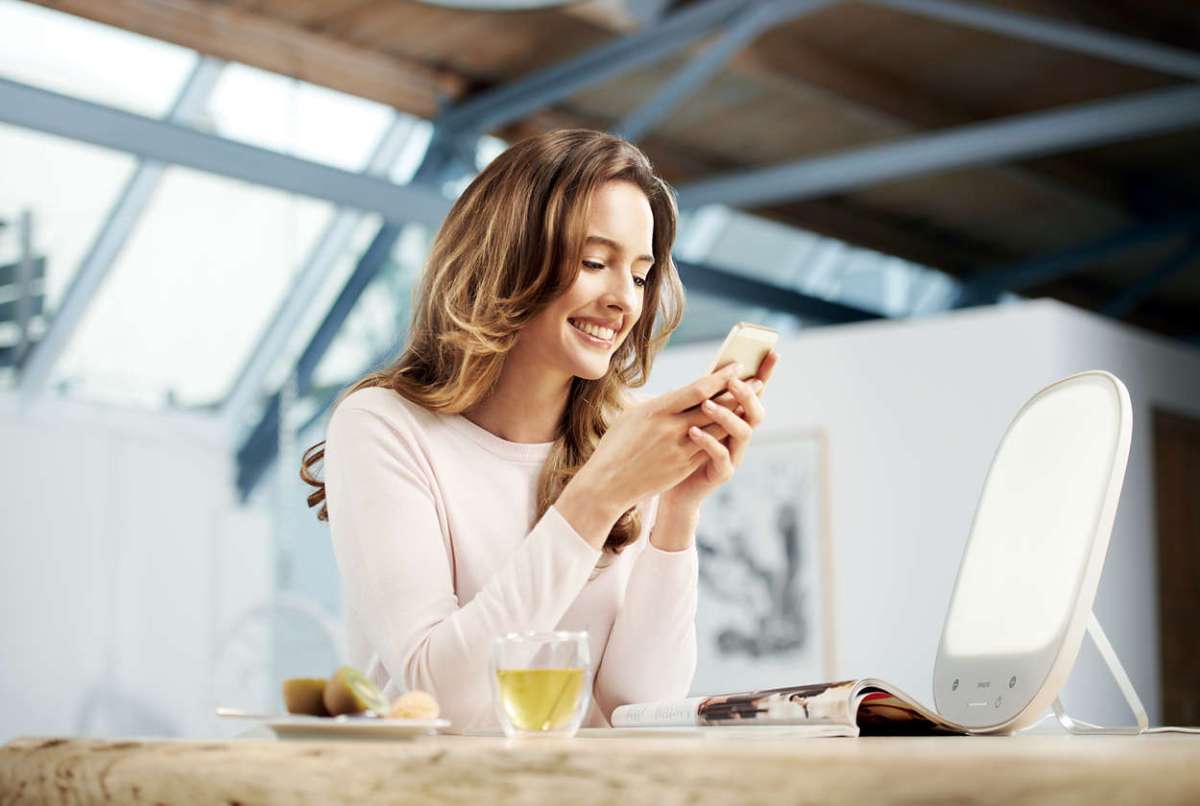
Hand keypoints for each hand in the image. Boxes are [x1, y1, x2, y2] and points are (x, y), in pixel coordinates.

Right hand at [555, 363, 742, 547]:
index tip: (735, 366)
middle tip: (757, 382)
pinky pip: (710, 448)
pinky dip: (723, 437)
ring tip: (750, 404)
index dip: (720, 377)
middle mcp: (671, 429)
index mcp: (656, 410)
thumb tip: (679, 395)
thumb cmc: (616, 445)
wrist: (608, 484)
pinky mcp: (683, 467)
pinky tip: (733, 429)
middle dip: (737, 394)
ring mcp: (679, 450)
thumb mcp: (632, 416)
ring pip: (717, 429)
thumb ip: (659, 404)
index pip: (696, 389)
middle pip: (713, 407)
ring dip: (736, 416)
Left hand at [661, 351, 776, 513]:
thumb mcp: (689, 416)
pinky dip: (709, 442)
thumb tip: (706, 371)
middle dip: (747, 395)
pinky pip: (722, 456)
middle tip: (732, 381)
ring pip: (743, 432)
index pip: (756, 392)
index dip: (766, 373)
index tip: (772, 352)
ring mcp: (735, 454)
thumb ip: (701, 398)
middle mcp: (740, 434)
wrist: (672, 486)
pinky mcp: (723, 472)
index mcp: (735, 416)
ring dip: (727, 416)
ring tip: (707, 405)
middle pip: (756, 412)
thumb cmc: (680, 447)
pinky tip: (693, 431)